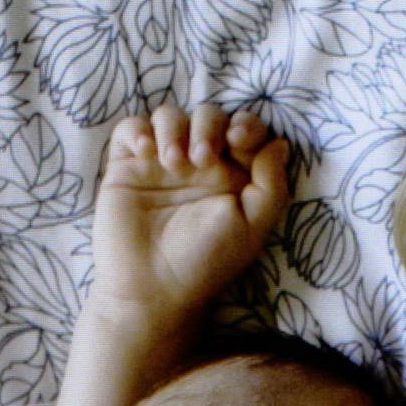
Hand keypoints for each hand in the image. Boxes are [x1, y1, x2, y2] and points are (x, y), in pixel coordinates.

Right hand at [89, 101, 290, 325]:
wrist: (152, 289)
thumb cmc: (206, 262)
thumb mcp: (253, 226)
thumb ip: (271, 183)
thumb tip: (279, 143)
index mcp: (233, 176)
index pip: (243, 130)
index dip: (245, 124)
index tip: (237, 142)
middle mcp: (198, 166)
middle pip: (208, 116)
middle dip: (208, 126)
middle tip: (201, 159)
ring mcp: (161, 164)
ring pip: (169, 116)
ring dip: (174, 128)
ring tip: (173, 163)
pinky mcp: (126, 168)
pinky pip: (131, 129)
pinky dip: (139, 130)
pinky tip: (146, 154)